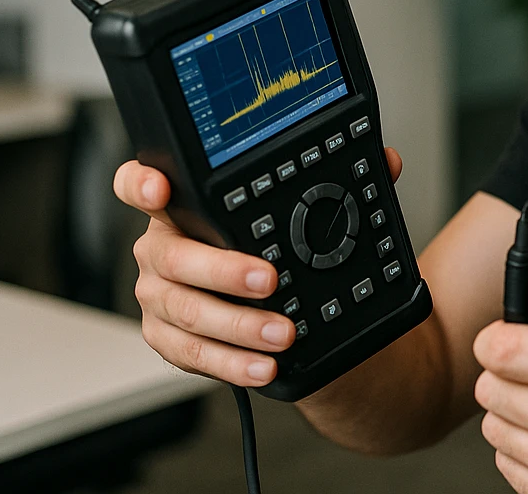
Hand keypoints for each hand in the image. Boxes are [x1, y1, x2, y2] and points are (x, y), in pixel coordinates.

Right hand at [113, 146, 403, 385]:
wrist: (287, 308)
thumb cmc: (280, 250)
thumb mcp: (307, 213)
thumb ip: (340, 184)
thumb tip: (387, 161)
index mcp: (184, 206)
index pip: (141, 183)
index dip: (140, 183)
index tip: (161, 190)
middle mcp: (162, 249)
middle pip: (171, 255)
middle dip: (222, 269)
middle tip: (269, 280)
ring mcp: (161, 296)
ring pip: (184, 310)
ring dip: (237, 324)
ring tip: (280, 333)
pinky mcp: (169, 339)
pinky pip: (191, 354)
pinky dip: (230, 363)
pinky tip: (262, 365)